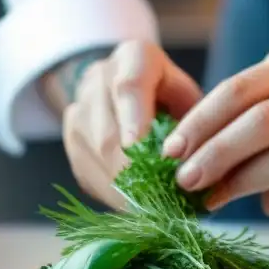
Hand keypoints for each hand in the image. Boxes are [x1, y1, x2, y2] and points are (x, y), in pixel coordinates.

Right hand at [61, 41, 201, 208]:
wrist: (124, 81)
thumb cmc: (169, 93)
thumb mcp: (189, 97)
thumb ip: (195, 125)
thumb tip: (198, 170)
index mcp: (134, 59)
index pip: (129, 87)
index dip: (133, 122)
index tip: (139, 151)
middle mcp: (98, 79)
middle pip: (107, 133)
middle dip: (133, 174)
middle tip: (160, 203)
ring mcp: (78, 109)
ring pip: (94, 157)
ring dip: (122, 190)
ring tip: (151, 210)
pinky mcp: (70, 139)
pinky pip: (87, 172)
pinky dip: (111, 194)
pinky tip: (132, 205)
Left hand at [161, 42, 268, 215]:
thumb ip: (254, 111)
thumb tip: (192, 153)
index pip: (239, 89)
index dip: (200, 121)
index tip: (170, 151)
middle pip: (259, 122)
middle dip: (214, 154)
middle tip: (184, 180)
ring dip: (241, 183)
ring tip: (213, 199)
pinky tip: (268, 206)